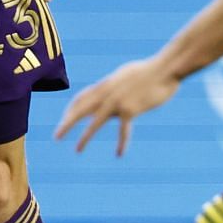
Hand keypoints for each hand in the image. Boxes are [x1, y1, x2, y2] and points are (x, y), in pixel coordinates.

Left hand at [55, 56, 179, 155]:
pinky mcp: (130, 109)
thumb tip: (109, 94)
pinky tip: (119, 154)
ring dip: (84, 137)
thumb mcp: (126, 75)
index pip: (81, 98)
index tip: (65, 120)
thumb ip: (115, 86)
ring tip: (77, 150)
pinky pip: (123, 131)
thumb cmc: (150, 71)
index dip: (71, 110)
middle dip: (67, 123)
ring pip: (95, 122)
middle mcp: (107, 92)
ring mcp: (117, 101)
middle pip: (80, 109)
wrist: (165, 68)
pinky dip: (122, 143)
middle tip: (56, 136)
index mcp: (105, 84)